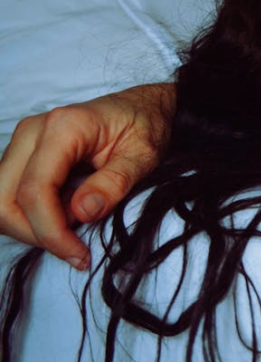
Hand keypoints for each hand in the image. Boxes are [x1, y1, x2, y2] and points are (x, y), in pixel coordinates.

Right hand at [0, 84, 173, 269]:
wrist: (143, 107)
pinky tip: (68, 215)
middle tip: (75, 247)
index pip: (35, 191)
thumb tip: (82, 212)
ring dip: (32, 226)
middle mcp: (34, 132)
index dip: (50, 231)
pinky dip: (34, 216)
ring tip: (75, 227)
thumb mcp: (144, 155)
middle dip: (35, 233)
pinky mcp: (24, 155)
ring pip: (1, 201)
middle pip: (4, 200)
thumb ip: (115, 183)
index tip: (78, 254)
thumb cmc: (145, 125)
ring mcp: (24, 143)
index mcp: (64, 127)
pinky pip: (12, 196)